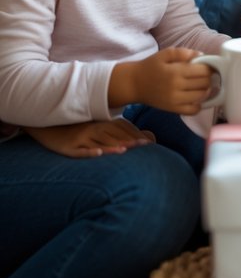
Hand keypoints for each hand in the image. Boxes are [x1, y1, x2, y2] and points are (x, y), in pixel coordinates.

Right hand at [25, 118, 154, 157]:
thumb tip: (151, 138)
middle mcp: (96, 128)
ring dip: (113, 146)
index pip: (125, 129)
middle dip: (129, 141)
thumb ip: (127, 133)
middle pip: (115, 135)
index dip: (137, 136)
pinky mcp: (70, 146)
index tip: (151, 143)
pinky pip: (81, 150)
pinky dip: (90, 151)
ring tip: (125, 150)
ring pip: (100, 141)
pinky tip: (99, 153)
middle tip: (143, 146)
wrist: (52, 127)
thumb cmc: (85, 129)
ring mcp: (83, 137)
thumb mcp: (106, 128)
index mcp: (106, 123)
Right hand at [125, 48, 213, 114]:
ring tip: (202, 84)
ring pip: (202, 96)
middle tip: (206, 75)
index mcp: (176, 71)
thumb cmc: (150, 67)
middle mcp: (177, 87)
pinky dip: (199, 105)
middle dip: (209, 78)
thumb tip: (201, 55)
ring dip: (206, 90)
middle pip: (205, 84)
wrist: (133, 84)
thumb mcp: (165, 53)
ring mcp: (175, 100)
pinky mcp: (173, 109)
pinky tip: (196, 97)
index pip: (204, 71)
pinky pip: (193, 110)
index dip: (210, 68)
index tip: (208, 66)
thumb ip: (184, 52)